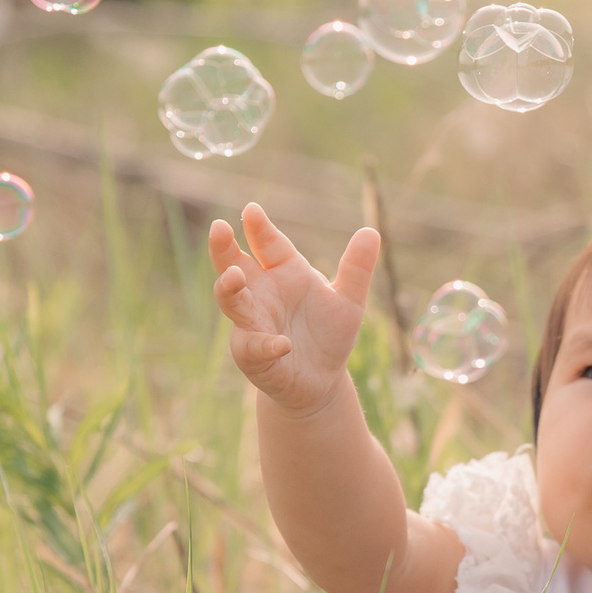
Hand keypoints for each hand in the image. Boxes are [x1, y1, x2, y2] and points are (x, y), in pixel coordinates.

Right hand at [209, 203, 379, 416]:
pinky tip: (284, 343)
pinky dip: (267, 344)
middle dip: (224, 248)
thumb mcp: (349, 301)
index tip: (252, 210)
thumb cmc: (328, 336)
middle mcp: (261, 294)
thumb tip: (372, 232)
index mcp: (283, 273)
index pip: (267, 244)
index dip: (259, 228)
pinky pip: (254, 347)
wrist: (322, 382)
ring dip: (229, 289)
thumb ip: (356, 269)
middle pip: (234, 265)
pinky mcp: (253, 356)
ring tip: (234, 276)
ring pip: (232, 303)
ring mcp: (252, 324)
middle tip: (219, 228)